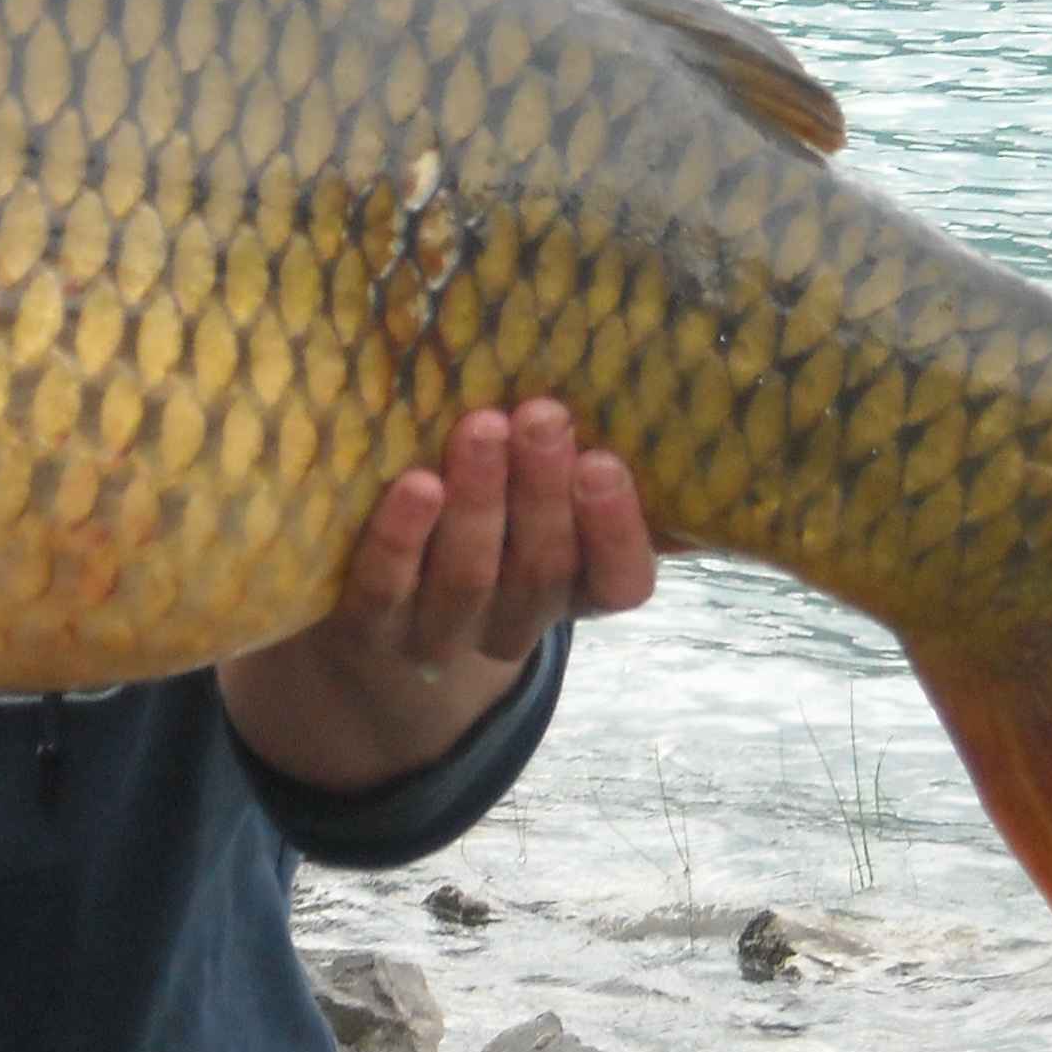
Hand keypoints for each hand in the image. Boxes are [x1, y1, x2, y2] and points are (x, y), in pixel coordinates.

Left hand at [217, 399, 656, 794]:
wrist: (384, 595)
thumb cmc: (490, 512)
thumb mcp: (550, 494)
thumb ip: (601, 469)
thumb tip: (679, 420)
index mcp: (577, 591)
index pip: (621, 584)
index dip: (616, 530)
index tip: (605, 462)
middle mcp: (516, 622)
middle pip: (541, 570)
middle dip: (542, 491)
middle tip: (541, 418)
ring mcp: (442, 634)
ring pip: (468, 579)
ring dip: (477, 504)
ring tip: (479, 429)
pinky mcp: (372, 627)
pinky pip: (386, 591)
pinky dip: (400, 540)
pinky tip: (413, 485)